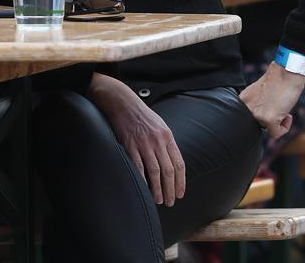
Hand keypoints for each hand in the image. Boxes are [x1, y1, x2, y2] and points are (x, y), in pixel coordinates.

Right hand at [89, 73, 185, 206]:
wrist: (123, 103)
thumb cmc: (141, 115)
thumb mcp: (160, 126)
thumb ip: (166, 143)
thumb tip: (172, 162)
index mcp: (167, 137)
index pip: (179, 164)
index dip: (181, 181)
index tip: (180, 193)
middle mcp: (158, 141)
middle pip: (168, 170)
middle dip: (171, 189)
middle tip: (170, 202)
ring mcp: (144, 143)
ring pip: (155, 171)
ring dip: (157, 188)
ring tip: (158, 200)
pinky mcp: (130, 144)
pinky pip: (137, 165)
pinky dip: (142, 179)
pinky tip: (143, 189)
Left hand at [239, 62, 304, 137]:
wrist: (288, 72)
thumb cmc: (278, 80)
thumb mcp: (261, 93)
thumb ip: (257, 104)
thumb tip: (261, 119)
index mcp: (243, 100)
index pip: (249, 117)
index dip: (262, 115)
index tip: (271, 107)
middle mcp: (246, 107)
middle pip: (258, 124)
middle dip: (270, 119)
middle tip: (278, 108)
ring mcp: (256, 113)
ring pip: (267, 129)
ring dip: (278, 122)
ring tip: (283, 109)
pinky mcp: (268, 119)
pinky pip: (276, 133)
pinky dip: (285, 127)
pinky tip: (287, 115)